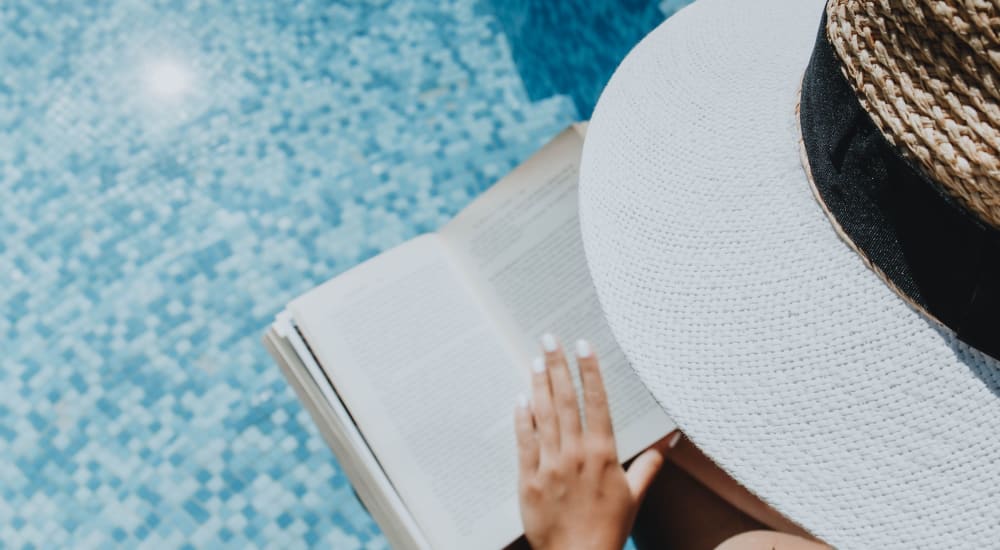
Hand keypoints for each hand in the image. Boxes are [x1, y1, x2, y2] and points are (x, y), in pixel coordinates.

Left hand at [514, 335, 677, 549]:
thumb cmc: (608, 529)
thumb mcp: (634, 495)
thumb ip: (649, 464)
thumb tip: (670, 441)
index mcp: (603, 454)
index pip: (596, 401)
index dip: (589, 370)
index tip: (584, 345)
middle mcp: (576, 454)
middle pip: (566, 400)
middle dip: (558, 366)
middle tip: (549, 338)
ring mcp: (551, 465)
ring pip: (544, 415)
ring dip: (540, 384)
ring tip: (536, 359)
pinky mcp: (529, 479)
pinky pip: (524, 442)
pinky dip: (522, 418)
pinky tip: (521, 397)